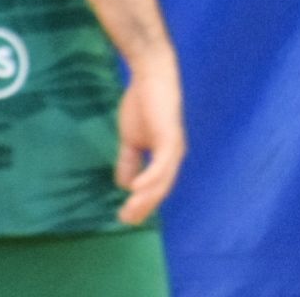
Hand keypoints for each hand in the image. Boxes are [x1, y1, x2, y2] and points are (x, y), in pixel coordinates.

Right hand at [115, 50, 184, 224]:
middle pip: (162, 188)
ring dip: (145, 197)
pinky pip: (162, 162)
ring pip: (162, 179)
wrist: (150, 78)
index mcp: (166, 157)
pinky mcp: (169, 136)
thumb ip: (129, 161)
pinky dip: (150, 176)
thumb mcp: (131, 140)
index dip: (143, 204)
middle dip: (144, 206)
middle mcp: (174, 155)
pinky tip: (136, 188)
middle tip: (126, 220)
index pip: (157, 187)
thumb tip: (125, 185)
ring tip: (129, 211)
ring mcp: (174, 146)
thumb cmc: (143, 106)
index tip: (126, 218)